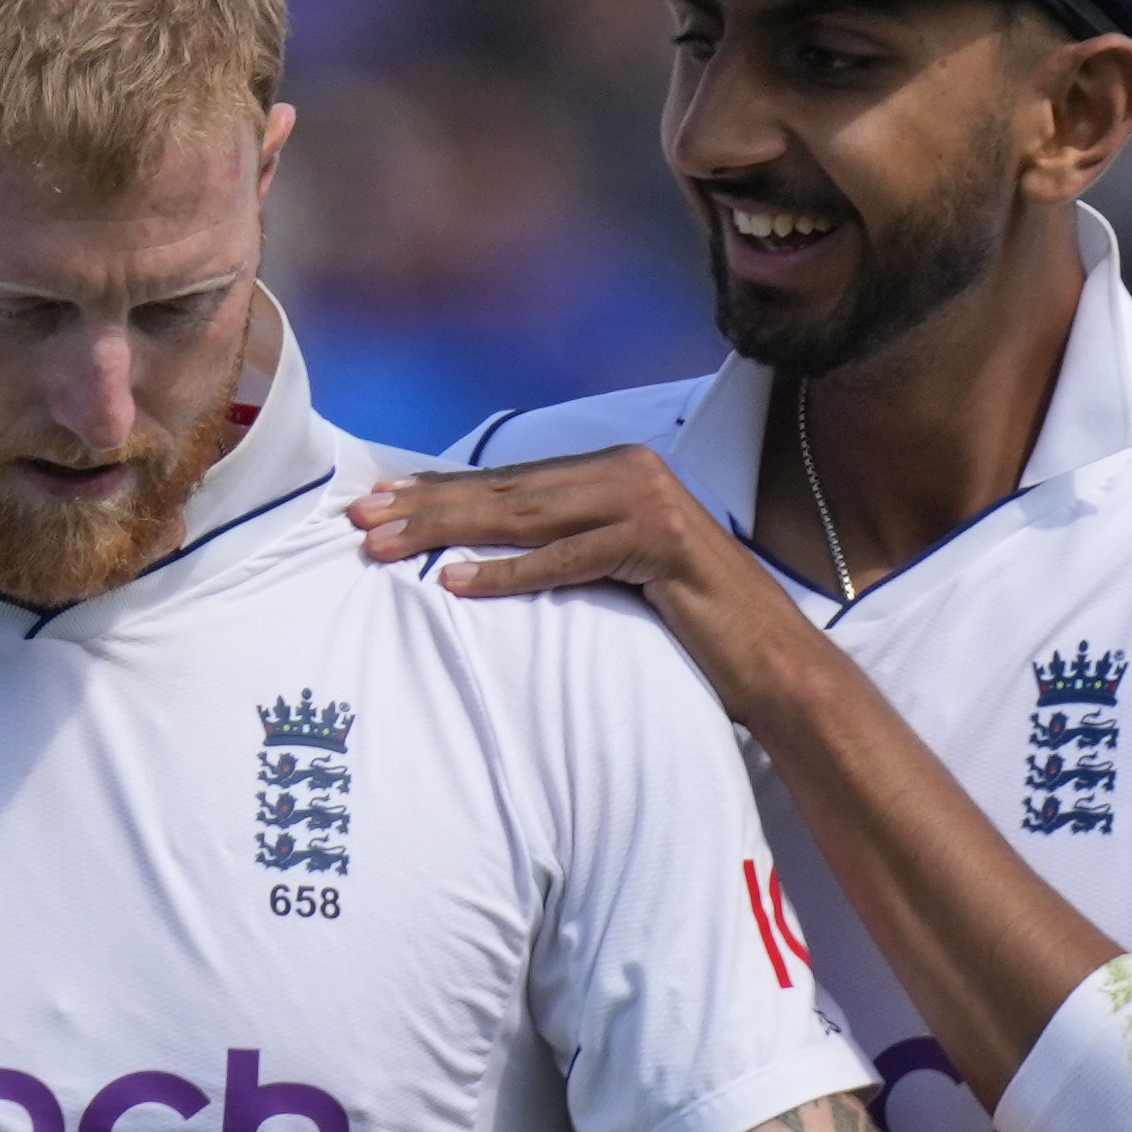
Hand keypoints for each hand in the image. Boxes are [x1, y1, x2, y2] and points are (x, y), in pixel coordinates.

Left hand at [350, 445, 821, 713]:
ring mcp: (648, 502)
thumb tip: (479, 558)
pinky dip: (512, 573)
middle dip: (427, 506)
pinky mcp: (660, 542)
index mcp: (616, 471)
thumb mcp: (614, 575)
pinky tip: (459, 582)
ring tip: (387, 546)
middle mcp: (630, 471)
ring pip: (527, 516)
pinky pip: (570, 559)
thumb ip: (564, 548)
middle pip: (507, 492)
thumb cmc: (688, 627)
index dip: (439, 491)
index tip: (376, 502)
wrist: (772, 661)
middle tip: (359, 521)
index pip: (510, 481)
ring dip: (449, 531)